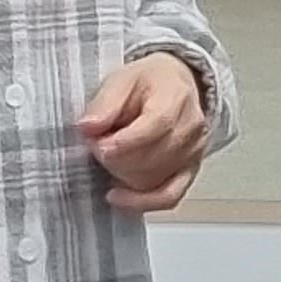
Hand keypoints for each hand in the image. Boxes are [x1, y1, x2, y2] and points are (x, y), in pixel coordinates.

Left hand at [80, 52, 209, 212]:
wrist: (176, 86)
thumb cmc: (148, 84)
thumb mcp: (121, 79)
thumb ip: (104, 103)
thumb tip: (88, 127)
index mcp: (175, 97)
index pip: (155, 127)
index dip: (122, 143)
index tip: (97, 144)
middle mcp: (191, 128)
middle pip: (152, 158)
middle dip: (115, 159)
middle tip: (96, 146)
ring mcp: (193, 153)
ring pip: (153, 179)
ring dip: (121, 175)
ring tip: (108, 159)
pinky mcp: (189, 171)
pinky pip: (169, 196)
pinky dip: (141, 201)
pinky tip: (118, 195)